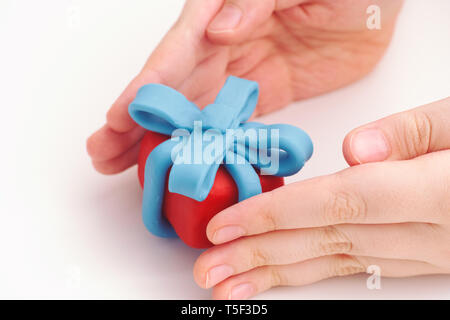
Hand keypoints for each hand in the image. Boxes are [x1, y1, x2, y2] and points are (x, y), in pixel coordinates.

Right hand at [87, 0, 402, 173]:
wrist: (373, 6)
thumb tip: (219, 29)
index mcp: (222, 13)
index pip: (177, 52)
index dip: (147, 87)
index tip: (120, 117)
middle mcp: (222, 46)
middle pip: (172, 89)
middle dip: (136, 122)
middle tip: (103, 152)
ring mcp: (241, 75)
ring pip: (193, 112)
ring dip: (161, 139)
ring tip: (126, 165)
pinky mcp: (263, 98)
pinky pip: (229, 126)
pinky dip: (208, 146)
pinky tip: (187, 164)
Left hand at [193, 97, 449, 299]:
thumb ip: (415, 132)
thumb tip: (357, 149)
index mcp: (438, 191)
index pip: (337, 203)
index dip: (275, 217)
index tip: (224, 227)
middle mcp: (429, 232)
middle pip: (326, 242)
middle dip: (260, 258)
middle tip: (208, 272)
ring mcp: (426, 252)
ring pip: (338, 262)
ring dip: (279, 276)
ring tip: (230, 286)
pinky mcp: (423, 258)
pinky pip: (359, 265)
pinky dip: (313, 271)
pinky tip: (281, 276)